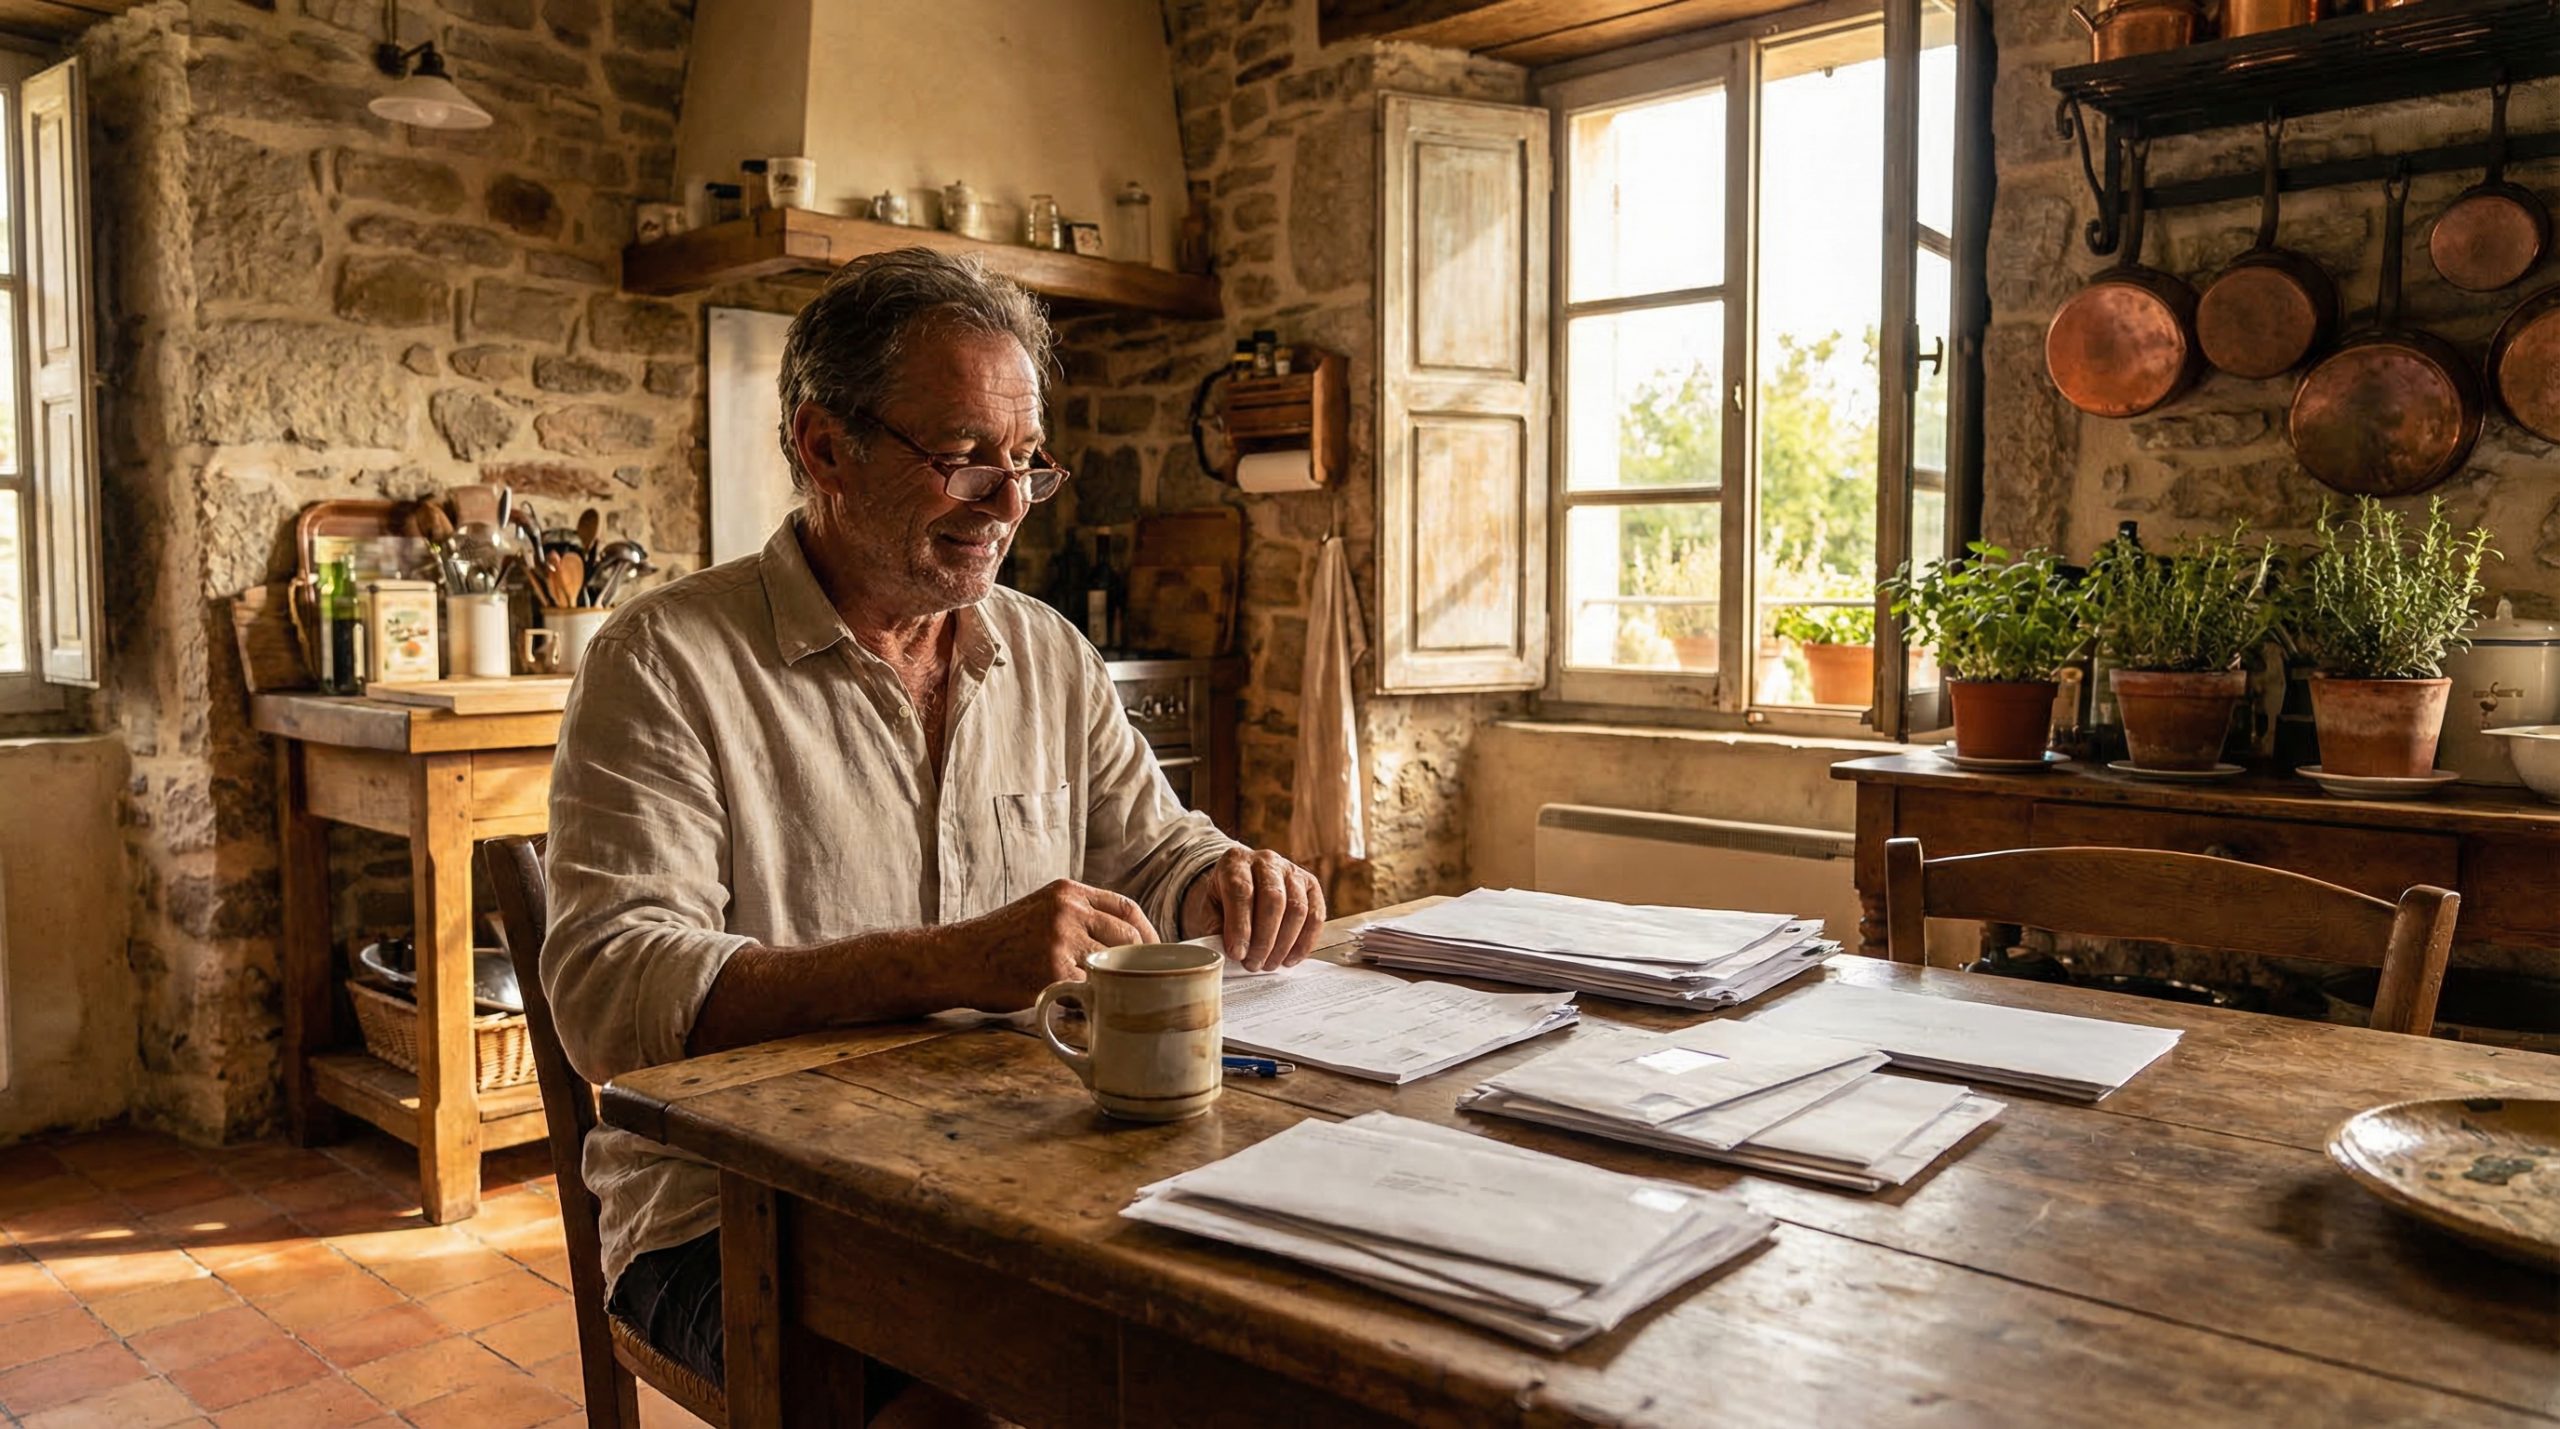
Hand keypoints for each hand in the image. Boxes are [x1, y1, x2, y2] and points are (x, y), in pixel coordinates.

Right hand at [954, 879, 1158, 1010]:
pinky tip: (1085, 1010)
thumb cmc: (998, 941)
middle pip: (1128, 938)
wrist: (957, 958)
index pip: (1126, 907)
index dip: (1148, 932)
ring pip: (1111, 966)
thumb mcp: (1039, 909)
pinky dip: (1091, 1004)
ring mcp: (1061, 940)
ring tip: (1111, 998)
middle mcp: (1068, 910)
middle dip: (1139, 963)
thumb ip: (1078, 917)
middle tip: (1142, 982)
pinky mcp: (1052, 972)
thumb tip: (1126, 941)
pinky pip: (1089, 991)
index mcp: (1068, 891)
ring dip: (1114, 985)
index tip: (1157, 952)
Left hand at [1184, 848, 1324, 972]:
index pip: (1241, 890)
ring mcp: (1293, 871)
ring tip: (1268, 965)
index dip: (1240, 926)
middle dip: (1264, 939)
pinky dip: (1304, 943)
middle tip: (1253, 964)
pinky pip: (1316, 916)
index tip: (1237, 954)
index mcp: (1235, 861)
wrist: (1244, 882)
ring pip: (1297, 909)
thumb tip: (1231, 952)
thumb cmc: (1225, 900)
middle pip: (1273, 899)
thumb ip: (1216, 927)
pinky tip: (1289, 959)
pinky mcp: (1312, 886)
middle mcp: (1266, 860)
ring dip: (1283, 944)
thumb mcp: (1210, 909)